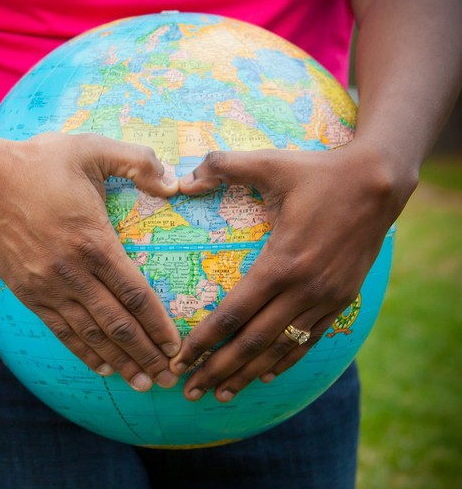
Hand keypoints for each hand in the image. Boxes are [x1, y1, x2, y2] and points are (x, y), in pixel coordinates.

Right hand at [0, 132, 181, 391]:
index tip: (177, 346)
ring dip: (119, 361)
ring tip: (141, 382)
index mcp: (94, 241)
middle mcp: (73, 272)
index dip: (158, 324)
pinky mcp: (28, 293)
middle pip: (117, 324)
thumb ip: (138, 161)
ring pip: (90, 334)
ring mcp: (48, 286)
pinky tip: (102, 367)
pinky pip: (60, 330)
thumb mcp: (92, 148)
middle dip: (146, 354)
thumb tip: (175, 184)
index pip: (135, 294)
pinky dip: (83, 352)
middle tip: (168, 377)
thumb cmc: (39, 162)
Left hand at [169, 143, 415, 401]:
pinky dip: (285, 361)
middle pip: (252, 342)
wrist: (377, 183)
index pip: (233, 313)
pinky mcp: (341, 300)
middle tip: (190, 391)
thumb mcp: (270, 163)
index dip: (203, 340)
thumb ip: (223, 166)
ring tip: (221, 393)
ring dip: (248, 373)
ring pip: (280, 348)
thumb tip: (182, 178)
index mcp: (281, 262)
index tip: (179, 360)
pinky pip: (308, 341)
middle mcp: (303, 289)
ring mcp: (325, 299)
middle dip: (218, 369)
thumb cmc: (318, 172)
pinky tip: (265, 375)